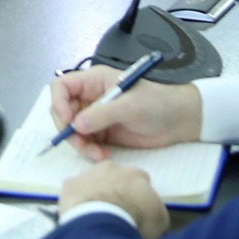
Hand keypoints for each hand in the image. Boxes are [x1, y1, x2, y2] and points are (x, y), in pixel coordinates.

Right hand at [49, 68, 201, 161]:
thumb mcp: (131, 106)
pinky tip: (104, 157)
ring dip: (80, 145)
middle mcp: (90, 97)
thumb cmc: (157, 104)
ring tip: (98, 155)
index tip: (68, 121)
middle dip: (68, 130)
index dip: (58, 103)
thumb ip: (103, 113)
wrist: (180, 121)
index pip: (62, 87)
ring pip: (73, 131)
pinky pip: (86, 144)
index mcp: (94, 81)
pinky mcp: (103, 134)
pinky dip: (90, 152)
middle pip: (63, 112)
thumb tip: (76, 125)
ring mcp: (96, 117)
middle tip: (81, 144)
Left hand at [60, 162, 169, 238]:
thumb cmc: (136, 220)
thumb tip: (149, 215)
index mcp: (136, 174)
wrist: (104, 222)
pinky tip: (80, 216)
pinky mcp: (70, 185)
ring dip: (95, 194)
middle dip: (116, 192)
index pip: (140, 182)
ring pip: (93, 182)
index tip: (137, 212)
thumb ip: (155, 212)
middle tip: (116, 213)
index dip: (139, 197)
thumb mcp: (159, 221)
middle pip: (115, 178)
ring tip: (96, 216)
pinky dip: (77, 201)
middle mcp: (112, 167)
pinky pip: (74, 192)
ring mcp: (89, 174)